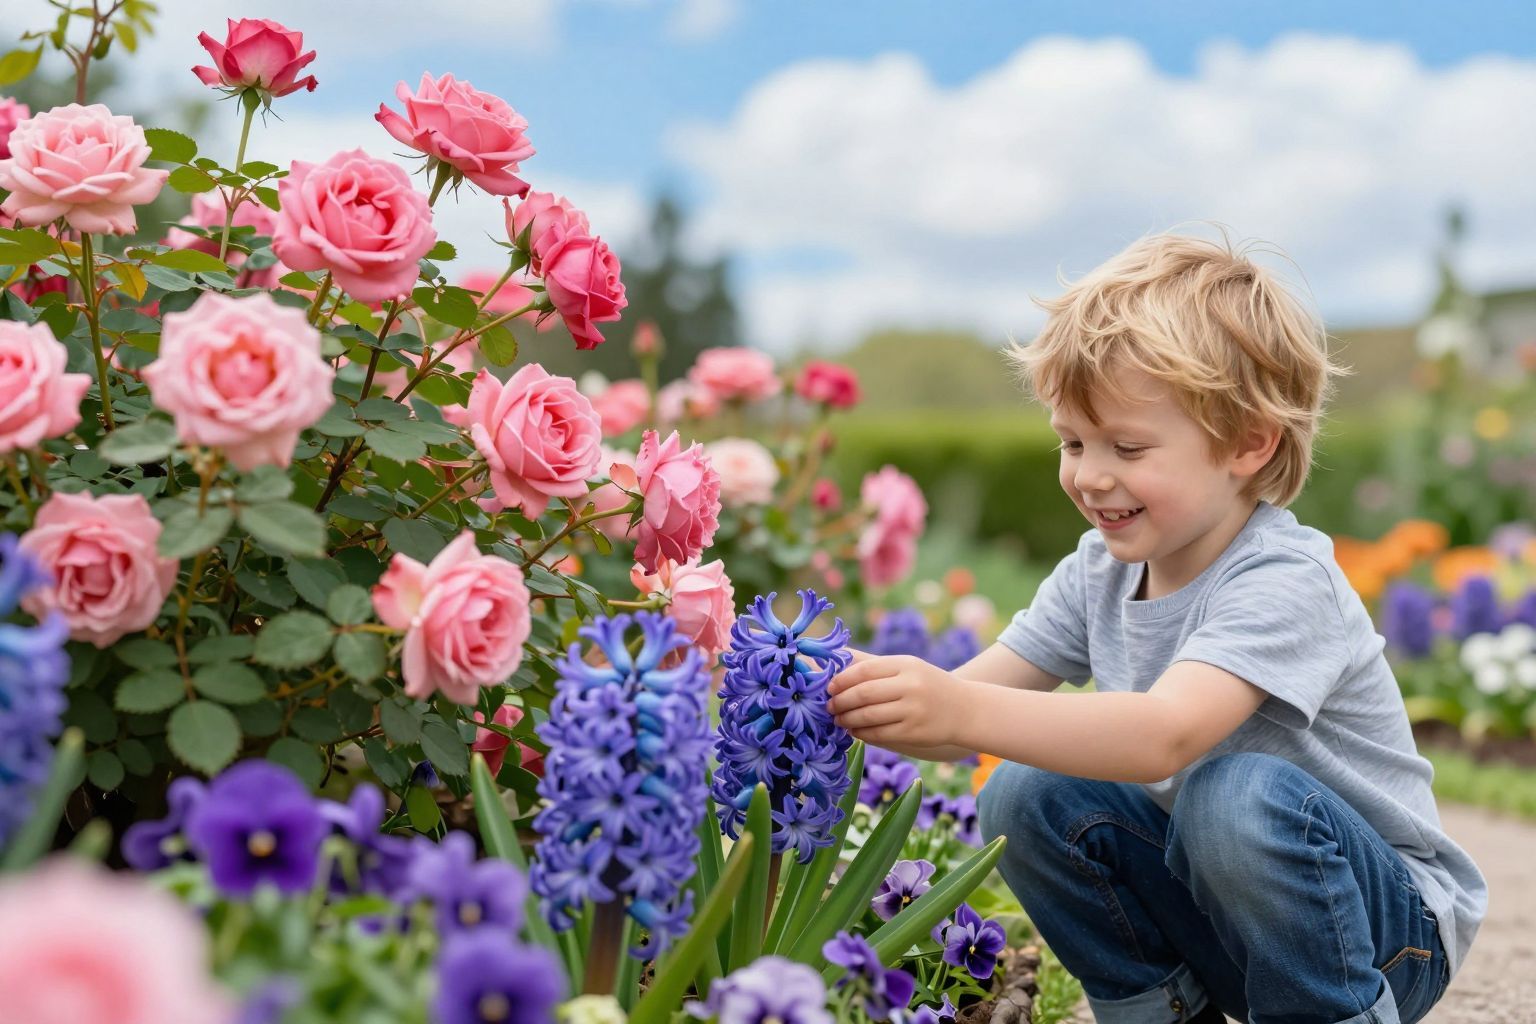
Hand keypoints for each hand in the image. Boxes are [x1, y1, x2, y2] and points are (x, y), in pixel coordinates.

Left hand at [826, 649, 968, 747]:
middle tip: (829, 706)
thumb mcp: (906, 667)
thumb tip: (835, 660)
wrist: (965, 709)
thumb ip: (872, 664)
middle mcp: (911, 685)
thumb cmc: (926, 684)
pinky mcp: (914, 732)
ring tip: (838, 719)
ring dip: (847, 719)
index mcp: (906, 664)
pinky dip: (861, 733)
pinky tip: (854, 730)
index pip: (864, 670)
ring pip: (868, 716)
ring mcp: (913, 710)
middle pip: (863, 693)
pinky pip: (879, 734)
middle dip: (840, 701)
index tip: (829, 687)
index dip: (841, 679)